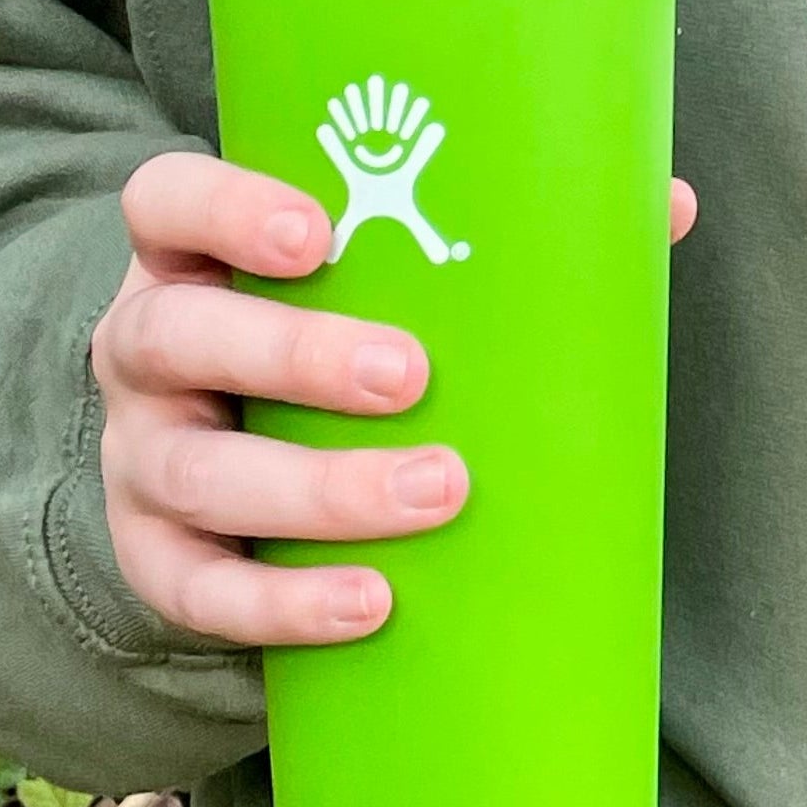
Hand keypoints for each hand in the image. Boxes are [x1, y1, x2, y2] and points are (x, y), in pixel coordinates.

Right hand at [94, 152, 698, 646]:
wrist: (233, 460)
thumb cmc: (337, 332)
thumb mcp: (381, 275)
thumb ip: (503, 233)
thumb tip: (666, 204)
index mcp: (194, 251)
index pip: (169, 202)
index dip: (228, 208)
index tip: (321, 233)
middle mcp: (146, 345)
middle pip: (180, 337)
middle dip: (294, 356)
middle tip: (411, 375)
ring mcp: (139, 456)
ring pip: (195, 472)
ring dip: (315, 490)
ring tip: (433, 493)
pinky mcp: (154, 555)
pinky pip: (197, 589)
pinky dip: (280, 604)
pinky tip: (368, 604)